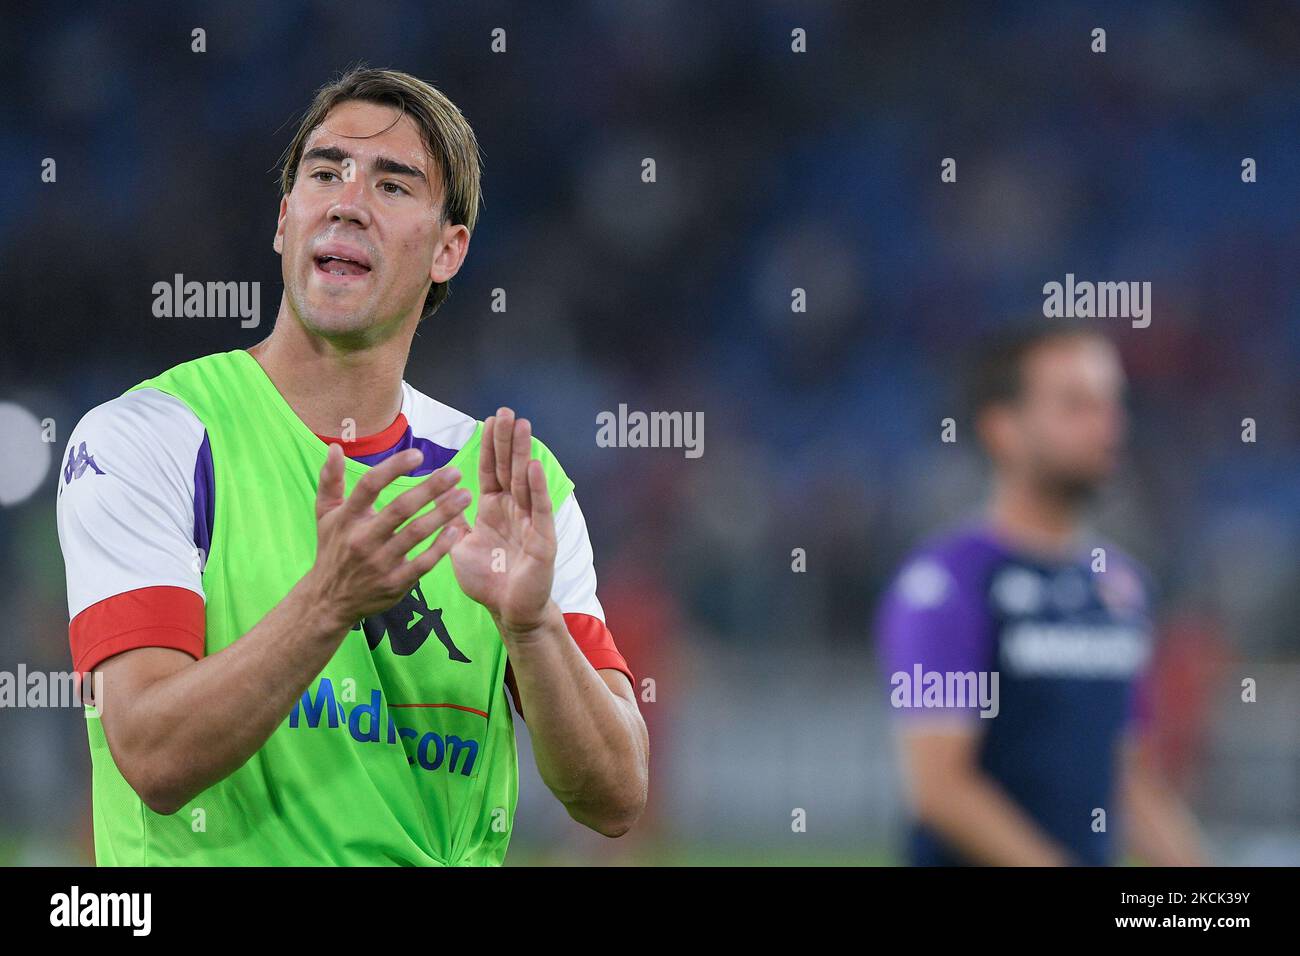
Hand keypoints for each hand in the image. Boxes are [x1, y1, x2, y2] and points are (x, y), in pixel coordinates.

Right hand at [306, 445, 470, 629]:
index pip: (370, 485)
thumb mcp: (325, 515)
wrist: (329, 600)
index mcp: (347, 518)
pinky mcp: (395, 583)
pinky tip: (455, 529)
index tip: (418, 455)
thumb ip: (330, 480)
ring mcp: (379, 563)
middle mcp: (363, 539)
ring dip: (443, 513)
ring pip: (416, 534)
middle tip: (456, 473)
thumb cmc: (332, 549)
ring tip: (464, 496)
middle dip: (431, 488)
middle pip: (400, 508)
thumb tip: (334, 447)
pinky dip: (440, 547)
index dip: (394, 467)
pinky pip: (423, 563)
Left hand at [449, 408, 556, 638]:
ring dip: (523, 453)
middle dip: (507, 440)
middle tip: (507, 411)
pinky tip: (533, 466)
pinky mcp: (542, 539)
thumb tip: (437, 498)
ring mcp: (529, 521)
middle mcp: (513, 509)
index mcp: (493, 508)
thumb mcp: (460, 545)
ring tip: (523, 426)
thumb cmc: (487, 580)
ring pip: (525, 481)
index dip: (489, 446)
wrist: (507, 611)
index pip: (490, 470)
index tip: (488, 420)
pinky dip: (536, 488)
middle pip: (509, 467)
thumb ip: (453, 521)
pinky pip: (539, 510)